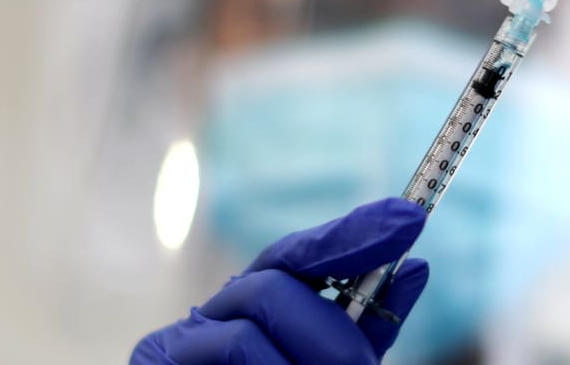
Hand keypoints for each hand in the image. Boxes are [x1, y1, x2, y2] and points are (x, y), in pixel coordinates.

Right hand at [130, 198, 428, 363]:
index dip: (353, 234)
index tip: (409, 218)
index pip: (300, 253)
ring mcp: (175, 343)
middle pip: (275, 285)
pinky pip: (231, 349)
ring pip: (251, 326)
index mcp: (257, 311)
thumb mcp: (327, 363)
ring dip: (305, 357)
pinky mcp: (152, 362)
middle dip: (330, 332)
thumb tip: (417, 267)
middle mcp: (214, 315)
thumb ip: (365, 323)